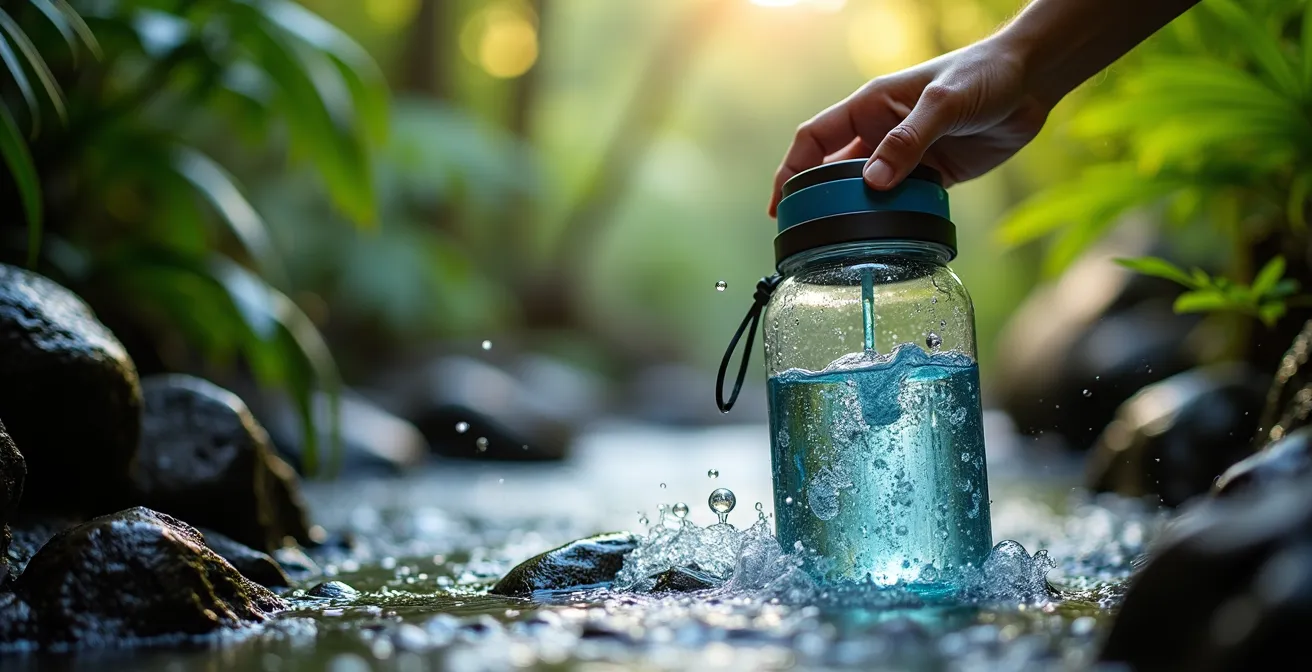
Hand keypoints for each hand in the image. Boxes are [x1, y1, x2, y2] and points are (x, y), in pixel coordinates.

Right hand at [767, 36, 1051, 216]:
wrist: (1032, 80)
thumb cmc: (983, 74)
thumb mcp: (943, 103)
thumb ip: (908, 141)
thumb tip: (873, 184)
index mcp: (870, 107)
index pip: (814, 140)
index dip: (791, 171)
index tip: (779, 205)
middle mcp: (881, 132)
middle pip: (835, 172)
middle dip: (821, 202)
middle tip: (809, 236)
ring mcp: (906, 154)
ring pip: (870, 192)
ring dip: (861, 215)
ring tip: (849, 245)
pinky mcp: (933, 173)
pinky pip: (905, 202)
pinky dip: (897, 220)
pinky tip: (893, 238)